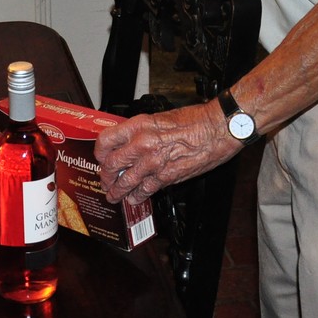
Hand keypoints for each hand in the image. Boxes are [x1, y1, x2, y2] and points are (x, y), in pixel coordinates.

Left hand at [95, 101, 238, 205]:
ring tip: (114, 196)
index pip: (106, 140)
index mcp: (139, 126)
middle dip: (105, 177)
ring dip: (117, 192)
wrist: (218, 128)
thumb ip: (143, 131)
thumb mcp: (160, 118)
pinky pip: (145, 190)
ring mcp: (153, 162)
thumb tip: (130, 142)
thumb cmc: (195, 120)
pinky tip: (135, 198)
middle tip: (105, 181)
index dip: (99, 152)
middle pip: (111, 165)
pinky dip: (138, 196)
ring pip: (125, 182)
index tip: (100, 158)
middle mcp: (142, 144)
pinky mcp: (167, 176)